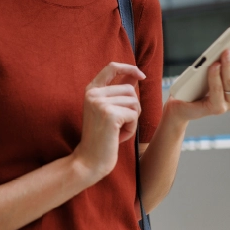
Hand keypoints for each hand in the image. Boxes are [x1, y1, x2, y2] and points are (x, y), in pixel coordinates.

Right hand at [73, 61, 143, 183]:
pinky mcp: (110, 114)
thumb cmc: (101, 138)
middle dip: (132, 108)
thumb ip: (118, 92)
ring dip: (132, 120)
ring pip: (134, 102)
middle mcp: (94, 93)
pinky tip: (119, 137)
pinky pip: (134, 115)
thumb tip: (136, 75)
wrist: (89, 161)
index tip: (141, 75)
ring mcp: (100, 103)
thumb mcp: (107, 110)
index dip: (129, 68)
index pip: (112, 67)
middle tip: (120, 125)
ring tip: (118, 131)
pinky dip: (131, 128)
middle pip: (130, 89)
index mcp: (91, 90)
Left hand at [168, 33, 229, 123]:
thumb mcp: (215, 66)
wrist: (182, 104)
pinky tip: (214, 66)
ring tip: (226, 51)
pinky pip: (217, 90)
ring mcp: (229, 103)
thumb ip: (225, 57)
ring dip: (229, 65)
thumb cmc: (198, 82)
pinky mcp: (217, 108)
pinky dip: (215, 77)